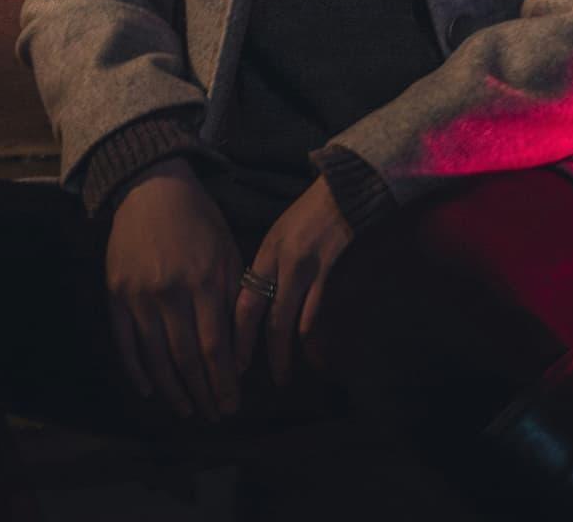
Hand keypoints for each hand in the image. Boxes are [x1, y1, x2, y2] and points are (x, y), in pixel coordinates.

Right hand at [102, 161, 243, 421]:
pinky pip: (124, 342)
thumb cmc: (199, 221)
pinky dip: (136, 370)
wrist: (152, 188)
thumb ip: (234, 300)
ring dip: (172, 390)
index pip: (215, 348)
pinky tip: (149, 390)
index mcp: (204, 282)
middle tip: (214, 416)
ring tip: (187, 410)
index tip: (232, 405)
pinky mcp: (115, 294)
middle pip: (186, 358)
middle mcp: (170, 293)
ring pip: (155, 357)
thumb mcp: (228, 252)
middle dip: (202, 393)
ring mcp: (139, 295)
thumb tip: (239, 352)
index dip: (223, 382)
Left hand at [235, 175, 355, 390]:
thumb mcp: (276, 238)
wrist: (341, 194)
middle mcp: (280, 263)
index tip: (231, 361)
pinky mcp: (328, 271)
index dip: (236, 335)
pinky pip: (314, 311)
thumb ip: (264, 270)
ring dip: (282, 353)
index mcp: (264, 254)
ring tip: (281, 376)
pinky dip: (308, 335)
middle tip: (247, 378)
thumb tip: (252, 307)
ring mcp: (305, 268)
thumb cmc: (306, 216)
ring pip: (288, 321)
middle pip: (262, 317)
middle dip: (254, 351)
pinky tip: (308, 353)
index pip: (243, 301)